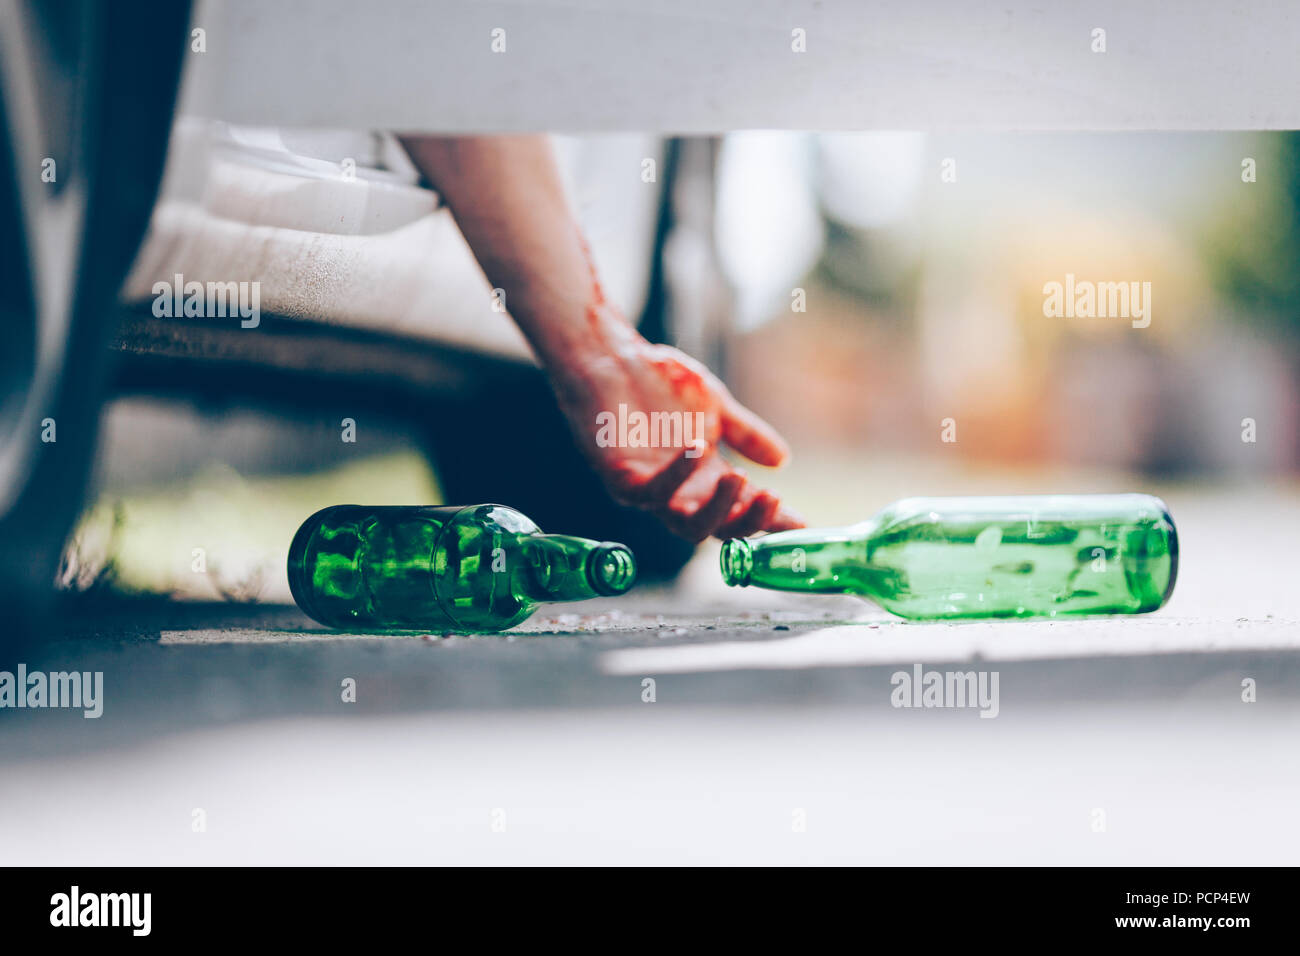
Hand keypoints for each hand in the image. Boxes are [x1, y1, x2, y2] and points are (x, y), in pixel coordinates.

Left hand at [547, 311, 803, 541]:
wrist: (612, 354)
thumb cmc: (658, 381)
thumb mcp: (715, 407)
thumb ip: (746, 434)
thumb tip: (784, 461)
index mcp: (703, 480)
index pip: (742, 511)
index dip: (773, 521)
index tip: (808, 525)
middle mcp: (677, 493)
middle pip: (716, 531)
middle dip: (747, 521)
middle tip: (773, 499)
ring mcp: (647, 488)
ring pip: (685, 524)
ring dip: (717, 508)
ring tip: (741, 477)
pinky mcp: (618, 475)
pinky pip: (648, 492)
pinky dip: (675, 476)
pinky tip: (696, 450)